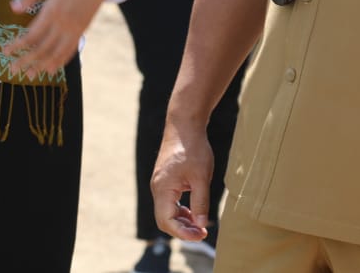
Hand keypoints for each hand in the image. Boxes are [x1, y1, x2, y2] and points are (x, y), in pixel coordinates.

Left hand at [3, 0, 125, 78]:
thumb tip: (13, 8)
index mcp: (52, 10)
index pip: (32, 34)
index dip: (17, 45)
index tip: (5, 52)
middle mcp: (63, 23)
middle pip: (42, 48)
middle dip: (26, 60)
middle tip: (12, 69)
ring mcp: (74, 29)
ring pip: (56, 53)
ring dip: (42, 65)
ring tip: (30, 76)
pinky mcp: (82, 31)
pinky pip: (70, 50)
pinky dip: (60, 61)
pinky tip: (51, 68)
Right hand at [151, 121, 211, 241]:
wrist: (184, 125)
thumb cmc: (193, 148)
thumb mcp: (201, 177)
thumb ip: (201, 203)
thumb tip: (200, 225)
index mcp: (163, 189)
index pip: (167, 221)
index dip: (184, 233)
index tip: (202, 234)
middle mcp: (157, 188)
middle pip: (164, 220)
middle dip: (182, 229)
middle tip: (202, 232)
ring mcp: (159, 184)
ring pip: (166, 212)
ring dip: (182, 221)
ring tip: (200, 223)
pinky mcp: (164, 181)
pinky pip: (169, 203)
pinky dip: (180, 211)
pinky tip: (193, 211)